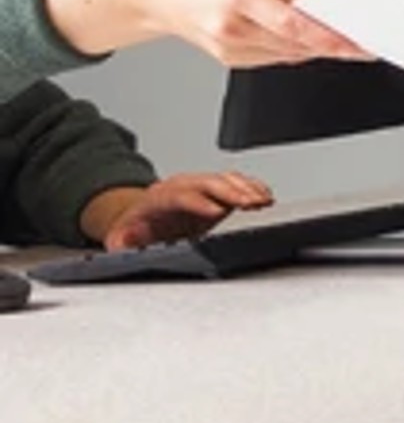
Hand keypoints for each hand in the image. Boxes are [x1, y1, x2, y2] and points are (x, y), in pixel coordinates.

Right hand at [45, 0, 364, 69]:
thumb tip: (322, 6)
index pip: (295, 26)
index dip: (331, 38)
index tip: (359, 43)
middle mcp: (233, 29)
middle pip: (298, 44)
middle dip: (336, 45)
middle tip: (371, 42)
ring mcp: (230, 49)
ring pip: (290, 54)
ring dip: (321, 49)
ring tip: (353, 43)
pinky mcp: (230, 60)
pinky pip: (275, 57)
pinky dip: (297, 49)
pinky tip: (314, 42)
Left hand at [81, 170, 274, 251]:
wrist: (142, 218)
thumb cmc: (137, 230)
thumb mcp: (120, 238)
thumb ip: (120, 242)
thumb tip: (121, 243)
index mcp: (159, 198)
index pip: (180, 195)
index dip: (199, 202)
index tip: (217, 211)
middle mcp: (182, 187)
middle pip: (209, 183)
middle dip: (232, 192)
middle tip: (251, 203)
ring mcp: (201, 187)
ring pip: (224, 179)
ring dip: (246, 188)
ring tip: (263, 201)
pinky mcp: (217, 191)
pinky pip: (236, 182)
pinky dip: (252, 187)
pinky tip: (264, 196)